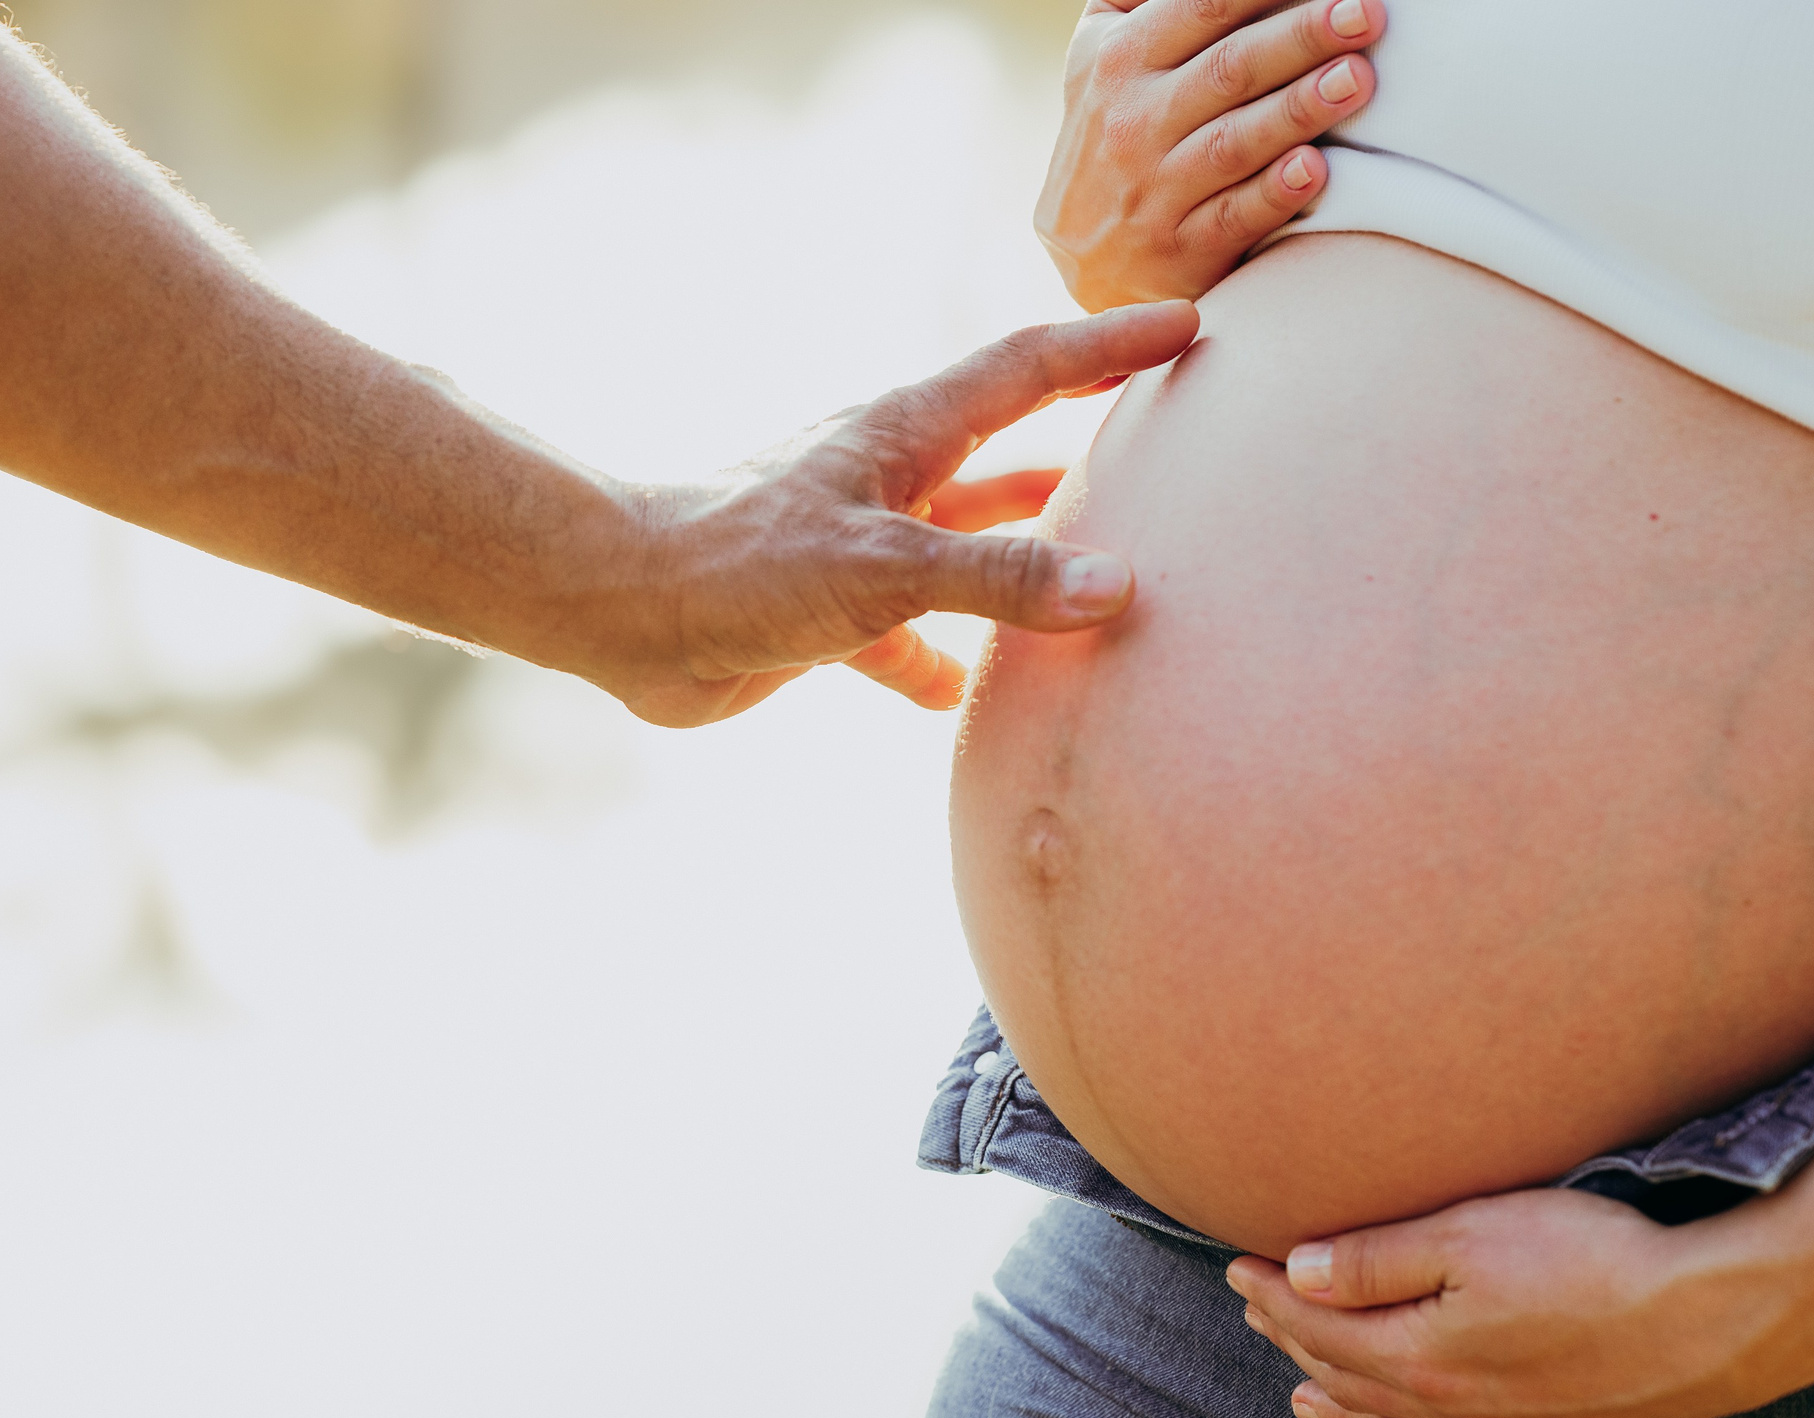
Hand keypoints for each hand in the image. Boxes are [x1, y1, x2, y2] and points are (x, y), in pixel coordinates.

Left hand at [601, 299, 1197, 726]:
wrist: (624, 614)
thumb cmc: (741, 564)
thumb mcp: (885, 568)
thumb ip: (1000, 581)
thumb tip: (1117, 587)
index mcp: (908, 435)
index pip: (1031, 370)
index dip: (1111, 344)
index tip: (1189, 324)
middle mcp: (891, 481)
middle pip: (1008, 455)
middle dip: (1083, 449)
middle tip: (1165, 440)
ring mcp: (861, 548)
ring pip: (966, 550)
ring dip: (1022, 563)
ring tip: (1098, 572)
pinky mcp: (829, 616)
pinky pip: (908, 637)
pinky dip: (940, 663)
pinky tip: (964, 697)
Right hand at [1038, 0, 1382, 310]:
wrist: (1078, 251)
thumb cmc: (1113, 132)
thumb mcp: (1102, 57)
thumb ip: (1148, 5)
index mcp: (1119, 60)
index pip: (1202, 9)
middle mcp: (1132, 122)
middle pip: (1229, 70)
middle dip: (1301, 38)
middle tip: (1365, 14)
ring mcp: (1154, 190)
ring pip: (1234, 142)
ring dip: (1298, 109)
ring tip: (1358, 78)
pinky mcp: (1178, 250)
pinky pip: (1231, 217)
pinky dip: (1272, 194)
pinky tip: (1314, 170)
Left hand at [1223, 1185, 1813, 1417]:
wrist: (1719, 1318)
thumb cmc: (1594, 1260)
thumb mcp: (1471, 1236)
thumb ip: (1377, 1260)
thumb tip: (1295, 1274)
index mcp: (1422, 1356)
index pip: (1321, 1327)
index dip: (1271, 1296)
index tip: (1234, 1266)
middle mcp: (1458, 1412)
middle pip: (1355, 1379)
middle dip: (1296, 1343)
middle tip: (1257, 1313)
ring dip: (1349, 1416)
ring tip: (1303, 1400)